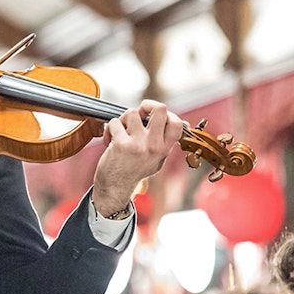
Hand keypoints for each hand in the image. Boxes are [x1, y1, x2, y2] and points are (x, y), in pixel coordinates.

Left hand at [91, 100, 182, 214]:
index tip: (155, 117)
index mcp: (164, 149)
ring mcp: (138, 144)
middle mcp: (154, 146)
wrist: (115, 188)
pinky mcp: (122, 144)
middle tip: (139, 113)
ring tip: (120, 132)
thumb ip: (166, 142)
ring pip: (132, 113)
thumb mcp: (157, 159)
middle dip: (147, 105)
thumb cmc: (134, 171)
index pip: (177, 123)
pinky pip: (115, 122)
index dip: (167, 113)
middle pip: (160, 109)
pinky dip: (109, 129)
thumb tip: (185, 123)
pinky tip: (110, 141)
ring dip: (123, 119)